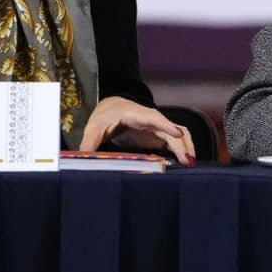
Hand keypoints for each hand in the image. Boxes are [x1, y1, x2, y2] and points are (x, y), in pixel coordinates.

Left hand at [79, 97, 194, 164]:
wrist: (113, 107)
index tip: (177, 134)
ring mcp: (159, 128)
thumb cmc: (105, 114)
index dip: (167, 126)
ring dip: (187, 148)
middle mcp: (153, 120)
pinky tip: (185, 164)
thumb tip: (81, 160)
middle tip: (187, 162)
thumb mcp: (94, 128)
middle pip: (174, 130)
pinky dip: (183, 151)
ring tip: (190, 164)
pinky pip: (176, 142)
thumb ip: (89, 144)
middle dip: (183, 145)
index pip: (155, 119)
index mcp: (137, 115)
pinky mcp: (160, 136)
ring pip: (180, 136)